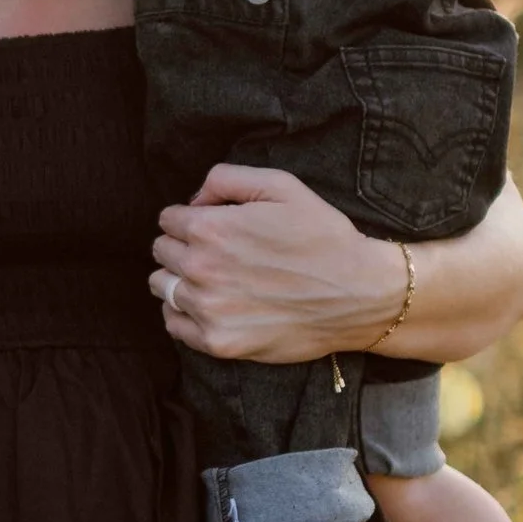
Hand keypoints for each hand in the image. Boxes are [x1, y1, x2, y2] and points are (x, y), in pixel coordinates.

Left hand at [151, 166, 408, 362]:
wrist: (360, 294)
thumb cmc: (323, 236)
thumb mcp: (282, 186)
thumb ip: (226, 179)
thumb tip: (193, 200)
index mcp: (210, 229)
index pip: (168, 220)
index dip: (191, 219)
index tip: (214, 228)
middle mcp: (200, 269)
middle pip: (162, 252)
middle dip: (183, 247)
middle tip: (218, 254)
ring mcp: (207, 309)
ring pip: (162, 287)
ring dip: (180, 280)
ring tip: (214, 280)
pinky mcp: (218, 342)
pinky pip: (174, 325)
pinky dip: (184, 315)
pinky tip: (213, 306)